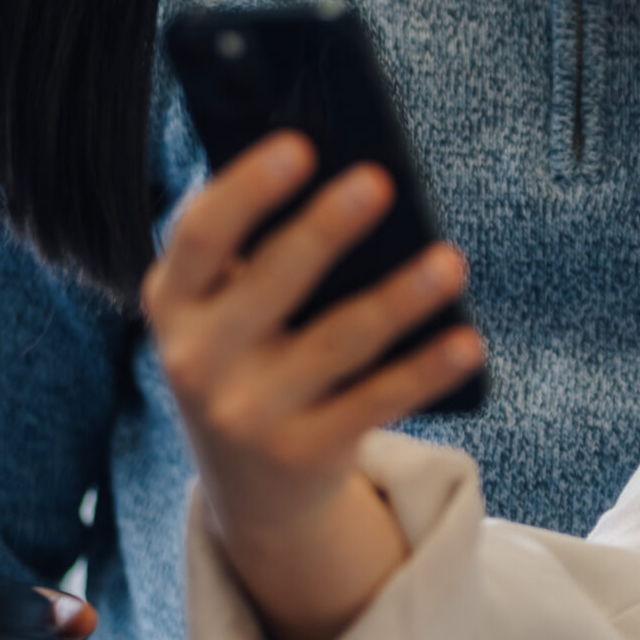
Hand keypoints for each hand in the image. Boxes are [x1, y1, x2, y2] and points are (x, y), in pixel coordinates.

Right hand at [145, 131, 485, 639]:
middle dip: (324, 230)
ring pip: (339, 342)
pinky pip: (377, 402)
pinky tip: (466, 341)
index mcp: (173, 303)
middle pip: (272, 282)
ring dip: (399, 299)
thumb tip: (343, 169)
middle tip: (378, 181)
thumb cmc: (248, 359)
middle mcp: (197, 360)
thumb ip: (253, 252)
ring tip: (450, 261)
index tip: (300, 145)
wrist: (251, 493)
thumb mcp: (219, 313)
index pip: (199, 236)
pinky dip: (425, 370)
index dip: (246, 189)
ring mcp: (248, 414)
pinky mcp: (304, 454)